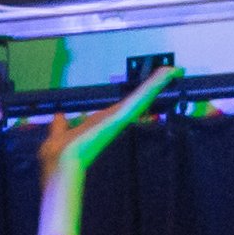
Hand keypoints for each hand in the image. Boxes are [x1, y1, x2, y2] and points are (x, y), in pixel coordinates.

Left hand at [37, 66, 172, 178]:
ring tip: (174, 69)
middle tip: (172, 71)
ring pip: (141, 97)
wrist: (60, 164)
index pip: (121, 106)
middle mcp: (112, 120)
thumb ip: (61, 124)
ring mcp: (118, 118)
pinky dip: (154, 84)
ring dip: (158, 82)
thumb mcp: (59, 132)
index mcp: (100, 123)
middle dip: (154, 85)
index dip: (134, 97)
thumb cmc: (59, 155)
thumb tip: (59, 115)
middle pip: (136, 100)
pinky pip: (140, 97)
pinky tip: (169, 72)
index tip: (147, 86)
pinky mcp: (122, 115)